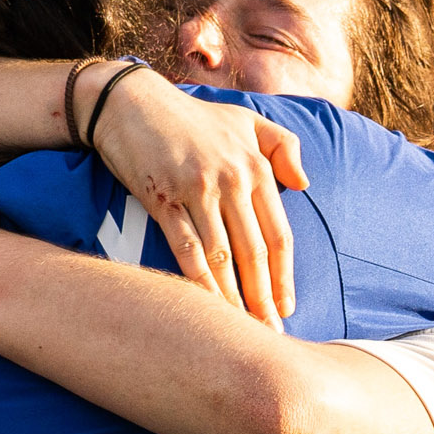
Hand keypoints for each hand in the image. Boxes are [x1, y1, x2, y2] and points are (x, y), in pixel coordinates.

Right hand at [89, 68, 308, 327]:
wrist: (129, 102)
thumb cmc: (191, 117)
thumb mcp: (246, 120)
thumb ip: (283, 147)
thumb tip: (304, 185)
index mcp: (255, 168)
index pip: (279, 234)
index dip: (285, 275)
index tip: (289, 306)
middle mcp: (231, 180)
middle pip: (255, 252)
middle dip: (264, 296)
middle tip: (270, 331)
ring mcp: (197, 190)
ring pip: (222, 256)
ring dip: (233, 297)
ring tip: (241, 329)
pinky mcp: (162, 198)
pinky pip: (185, 248)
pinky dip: (198, 280)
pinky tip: (206, 305)